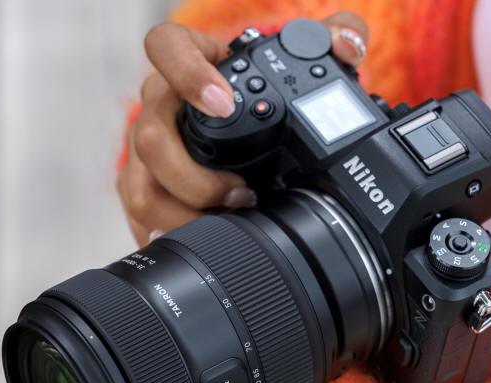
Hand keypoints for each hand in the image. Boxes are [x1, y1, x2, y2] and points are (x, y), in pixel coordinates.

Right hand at [117, 12, 369, 246]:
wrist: (231, 123)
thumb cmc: (258, 92)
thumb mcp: (296, 61)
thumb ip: (331, 38)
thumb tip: (348, 46)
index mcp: (190, 62)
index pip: (167, 47)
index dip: (187, 73)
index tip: (222, 105)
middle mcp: (160, 104)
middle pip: (151, 136)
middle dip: (196, 176)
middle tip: (243, 193)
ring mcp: (147, 147)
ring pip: (143, 185)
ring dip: (186, 210)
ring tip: (229, 218)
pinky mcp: (142, 182)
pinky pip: (143, 212)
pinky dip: (173, 228)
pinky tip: (199, 237)